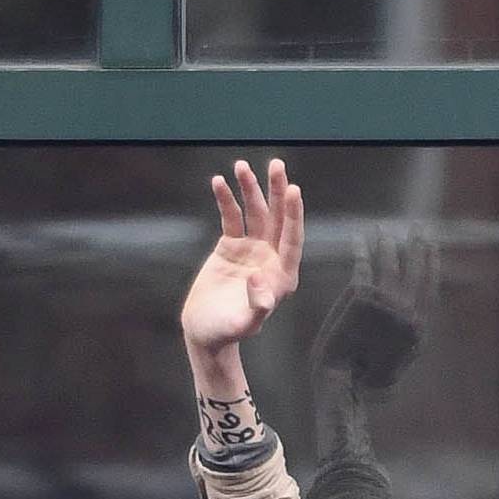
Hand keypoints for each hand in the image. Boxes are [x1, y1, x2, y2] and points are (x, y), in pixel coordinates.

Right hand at [180, 157, 305, 362]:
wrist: (204, 331)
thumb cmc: (226, 332)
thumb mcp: (242, 324)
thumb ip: (256, 306)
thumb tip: (260, 278)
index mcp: (282, 278)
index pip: (292, 240)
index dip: (293, 215)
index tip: (293, 190)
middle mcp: (271, 259)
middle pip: (278, 220)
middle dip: (278, 192)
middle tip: (276, 165)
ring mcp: (252, 250)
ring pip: (255, 213)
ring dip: (250, 189)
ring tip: (241, 166)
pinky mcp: (231, 245)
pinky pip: (231, 217)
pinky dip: (225, 200)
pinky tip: (218, 182)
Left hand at [312, 227, 434, 394]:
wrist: (344, 383)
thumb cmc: (366, 381)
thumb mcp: (396, 362)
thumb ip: (405, 337)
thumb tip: (411, 322)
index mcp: (419, 328)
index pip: (430, 286)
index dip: (432, 263)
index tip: (432, 246)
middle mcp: (407, 311)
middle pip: (415, 269)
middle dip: (417, 246)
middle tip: (418, 228)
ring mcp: (386, 302)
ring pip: (389, 263)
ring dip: (386, 243)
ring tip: (381, 229)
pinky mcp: (363, 295)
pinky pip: (363, 264)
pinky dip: (361, 250)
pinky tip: (359, 239)